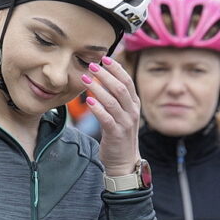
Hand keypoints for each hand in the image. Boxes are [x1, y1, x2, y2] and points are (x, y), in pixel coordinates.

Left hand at [81, 56, 141, 175]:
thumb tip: (102, 76)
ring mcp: (125, 123)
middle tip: (92, 65)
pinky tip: (89, 101)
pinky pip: (107, 119)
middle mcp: (132, 112)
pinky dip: (98, 109)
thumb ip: (115, 97)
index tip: (105, 58)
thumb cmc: (119, 134)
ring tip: (85, 79)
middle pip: (120, 88)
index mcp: (134, 104)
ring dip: (98, 88)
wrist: (124, 161)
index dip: (116, 68)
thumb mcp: (122, 113)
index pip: (127, 81)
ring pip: (112, 101)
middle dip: (106, 75)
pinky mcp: (116, 134)